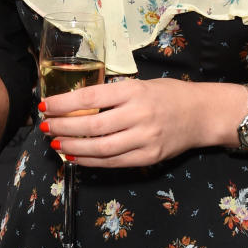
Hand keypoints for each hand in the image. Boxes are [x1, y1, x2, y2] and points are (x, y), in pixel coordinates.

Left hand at [39, 77, 218, 168]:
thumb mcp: (140, 84)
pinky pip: (113, 162)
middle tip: (45, 127)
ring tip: (54, 143)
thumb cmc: (168, 94)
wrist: (202, 114)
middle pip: (91, 124)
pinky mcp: (148, 157)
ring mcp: (144, 138)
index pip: (90, 96)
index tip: (45, 106)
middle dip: (62, 127)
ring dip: (72, 147)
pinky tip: (74, 157)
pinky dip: (89, 161)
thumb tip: (76, 105)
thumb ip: (113, 95)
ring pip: (100, 147)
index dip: (64, 103)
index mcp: (134, 91)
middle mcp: (138, 114)